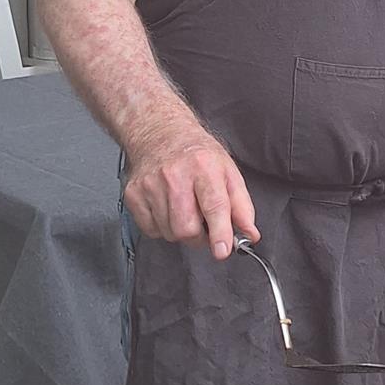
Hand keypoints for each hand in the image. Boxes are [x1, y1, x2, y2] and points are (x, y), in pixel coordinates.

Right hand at [122, 118, 257, 256]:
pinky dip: (162, 227)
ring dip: (180, 230)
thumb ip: (242, 207)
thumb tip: (250, 235)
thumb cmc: (197, 155)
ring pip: (169, 232)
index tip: (222, 251)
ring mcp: (151, 185)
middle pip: (186, 228)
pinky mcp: (134, 194)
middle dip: (199, 236)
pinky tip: (166, 208)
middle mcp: (175, 176)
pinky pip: (151, 230)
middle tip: (203, 224)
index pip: (214, 206)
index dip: (220, 232)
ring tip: (184, 209)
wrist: (160, 133)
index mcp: (204, 168)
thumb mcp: (228, 173)